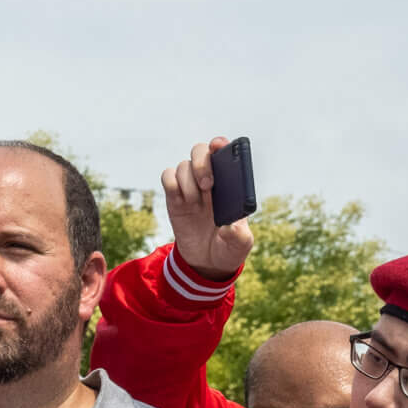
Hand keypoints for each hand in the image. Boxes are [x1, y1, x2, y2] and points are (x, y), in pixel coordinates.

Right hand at [159, 138, 252, 279]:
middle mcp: (210, 181)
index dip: (221, 145)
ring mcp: (191, 188)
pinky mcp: (174, 197)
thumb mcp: (240, 245)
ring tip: (195, 203)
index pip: (225, 154)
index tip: (219, 145)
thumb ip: (239, 235)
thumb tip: (230, 225)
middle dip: (202, 163)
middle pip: (201, 152)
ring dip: (188, 182)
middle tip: (208, 185)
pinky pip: (167, 178)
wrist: (205, 262)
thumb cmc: (228, 248)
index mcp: (231, 185)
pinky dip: (172, 185)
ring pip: (183, 165)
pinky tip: (182, 202)